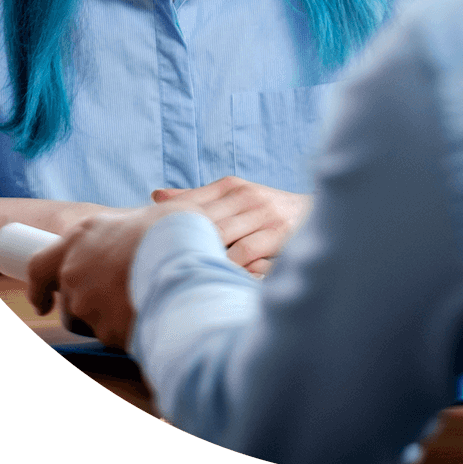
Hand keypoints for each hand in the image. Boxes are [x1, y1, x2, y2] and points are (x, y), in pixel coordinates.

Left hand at [26, 203, 179, 350]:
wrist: (185, 257)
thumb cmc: (171, 229)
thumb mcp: (145, 216)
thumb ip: (128, 233)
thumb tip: (138, 241)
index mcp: (80, 237)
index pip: (39, 267)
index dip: (39, 288)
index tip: (44, 301)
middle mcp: (75, 271)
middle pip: (68, 302)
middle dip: (89, 307)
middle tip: (118, 301)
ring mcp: (86, 303)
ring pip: (91, 322)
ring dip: (110, 319)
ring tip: (142, 304)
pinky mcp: (104, 329)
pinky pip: (115, 336)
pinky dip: (130, 331)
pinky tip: (153, 315)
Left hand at [151, 177, 312, 276]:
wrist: (316, 213)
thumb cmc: (266, 211)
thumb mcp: (234, 197)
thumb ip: (196, 198)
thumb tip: (155, 196)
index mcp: (231, 186)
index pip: (192, 203)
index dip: (171, 223)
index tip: (147, 243)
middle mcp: (246, 197)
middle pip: (204, 222)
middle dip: (183, 244)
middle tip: (156, 266)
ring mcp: (263, 215)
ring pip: (223, 238)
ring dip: (205, 256)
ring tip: (182, 275)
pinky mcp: (279, 233)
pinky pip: (246, 254)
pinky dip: (230, 266)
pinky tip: (216, 277)